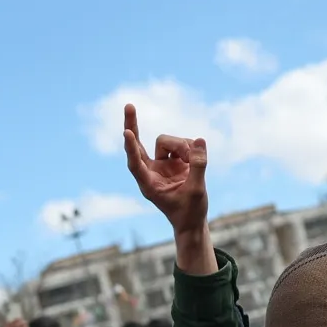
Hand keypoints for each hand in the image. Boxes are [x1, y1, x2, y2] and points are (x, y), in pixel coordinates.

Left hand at [123, 104, 210, 273]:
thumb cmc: (190, 212)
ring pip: (167, 141)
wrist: (192, 221)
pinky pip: (181, 143)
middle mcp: (151, 172)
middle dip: (132, 124)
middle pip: (137, 143)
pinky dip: (190, 148)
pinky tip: (195, 159)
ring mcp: (161, 164)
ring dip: (182, 146)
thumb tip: (199, 140)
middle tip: (128, 105)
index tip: (127, 133)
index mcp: (148, 185)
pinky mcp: (172, 160)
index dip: (131, 148)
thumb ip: (198, 166)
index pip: (136, 163)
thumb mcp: (197, 190)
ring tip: (192, 163)